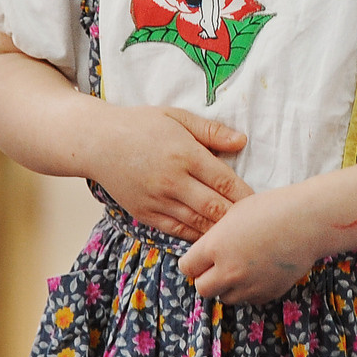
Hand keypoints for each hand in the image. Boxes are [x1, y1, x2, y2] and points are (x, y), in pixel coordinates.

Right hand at [80, 106, 252, 241]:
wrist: (96, 142)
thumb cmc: (140, 125)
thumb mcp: (177, 118)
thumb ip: (211, 132)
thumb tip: (242, 142)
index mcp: (185, 155)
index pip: (225, 182)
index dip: (246, 196)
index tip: (260, 203)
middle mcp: (173, 181)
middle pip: (215, 207)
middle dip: (237, 218)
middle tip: (256, 225)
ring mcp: (158, 200)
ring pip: (197, 223)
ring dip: (219, 231)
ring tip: (239, 237)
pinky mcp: (145, 213)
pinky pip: (176, 230)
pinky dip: (195, 235)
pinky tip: (209, 238)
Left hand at [178, 184, 324, 305]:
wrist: (309, 222)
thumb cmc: (272, 209)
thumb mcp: (234, 214)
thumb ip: (215, 238)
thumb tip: (206, 253)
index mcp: (215, 247)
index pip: (187, 267)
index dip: (193, 262)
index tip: (201, 258)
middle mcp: (228, 271)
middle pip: (202, 288)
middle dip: (207, 278)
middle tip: (218, 266)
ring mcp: (248, 286)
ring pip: (225, 297)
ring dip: (228, 286)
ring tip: (243, 267)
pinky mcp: (267, 294)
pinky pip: (248, 299)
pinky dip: (249, 290)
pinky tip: (260, 271)